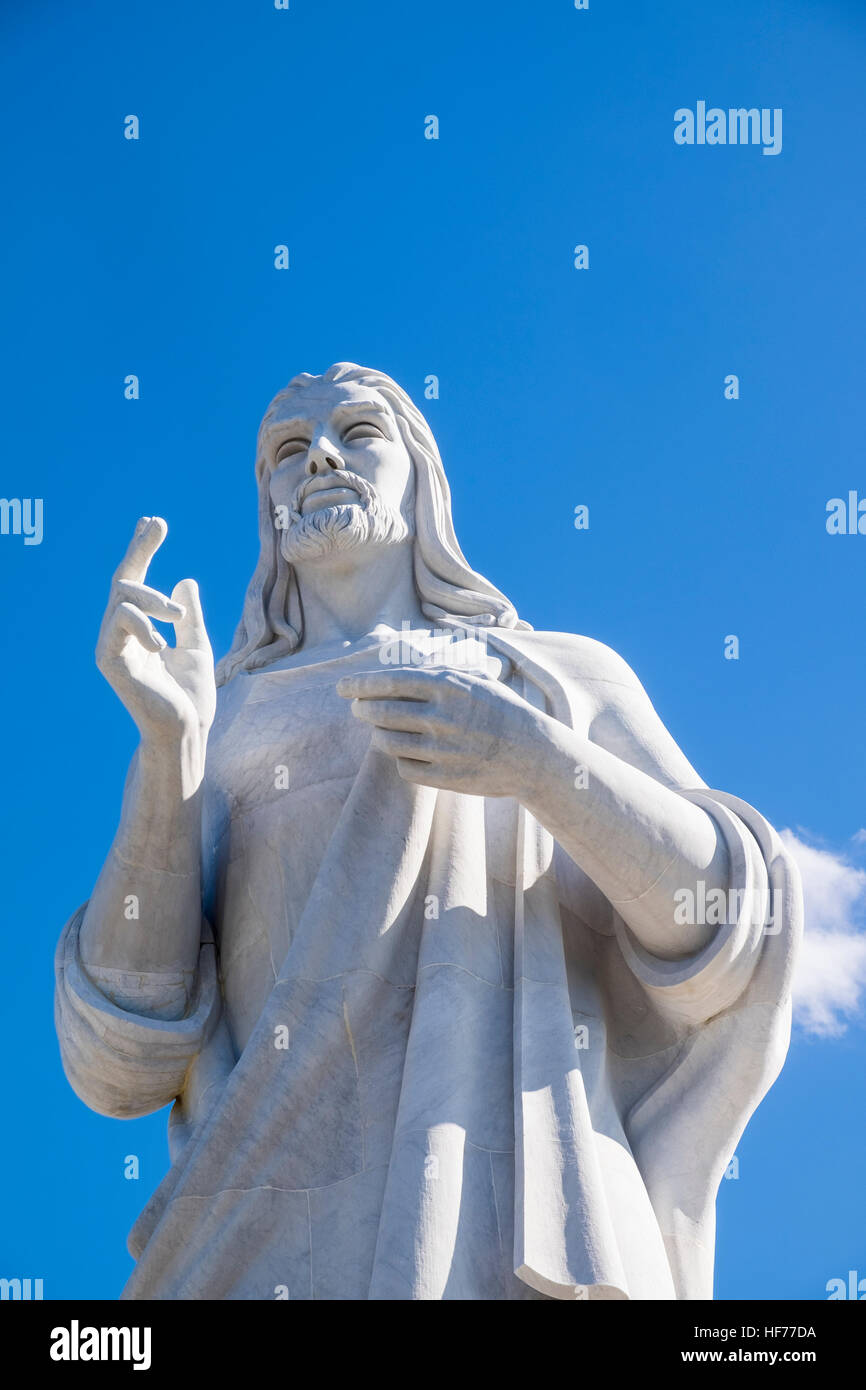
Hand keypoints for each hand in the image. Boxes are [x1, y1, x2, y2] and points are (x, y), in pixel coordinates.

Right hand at [96, 517, 215, 748]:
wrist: (185, 730)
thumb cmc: (190, 696)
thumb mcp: (197, 646)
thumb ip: (190, 616)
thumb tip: (186, 580)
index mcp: (139, 629)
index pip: (136, 582)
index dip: (141, 550)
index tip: (152, 520)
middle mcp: (120, 634)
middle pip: (123, 582)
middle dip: (139, 550)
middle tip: (158, 524)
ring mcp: (112, 646)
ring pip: (122, 599)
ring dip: (152, 599)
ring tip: (178, 616)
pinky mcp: (110, 661)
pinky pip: (119, 625)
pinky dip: (143, 627)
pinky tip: (162, 646)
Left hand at [336, 666, 547, 796]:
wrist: (532, 754)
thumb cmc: (502, 711)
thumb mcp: (476, 679)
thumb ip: (439, 673)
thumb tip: (400, 671)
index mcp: (448, 686)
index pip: (389, 682)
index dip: (360, 684)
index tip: (342, 687)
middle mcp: (440, 716)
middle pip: (379, 713)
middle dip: (362, 710)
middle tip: (359, 709)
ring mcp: (440, 748)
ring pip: (386, 742)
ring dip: (379, 735)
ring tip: (384, 730)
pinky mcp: (442, 776)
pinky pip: (403, 767)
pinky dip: (402, 759)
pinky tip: (413, 753)